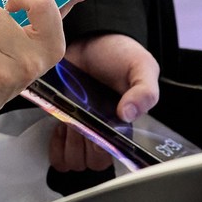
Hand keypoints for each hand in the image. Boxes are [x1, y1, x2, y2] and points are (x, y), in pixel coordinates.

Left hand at [49, 33, 162, 173]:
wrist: (91, 39)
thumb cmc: (119, 54)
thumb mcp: (141, 66)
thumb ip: (144, 90)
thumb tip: (128, 114)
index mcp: (124, 126)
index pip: (113, 156)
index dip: (101, 148)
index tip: (96, 128)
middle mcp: (103, 132)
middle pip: (91, 163)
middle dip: (84, 145)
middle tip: (82, 121)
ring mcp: (82, 130)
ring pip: (74, 161)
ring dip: (69, 144)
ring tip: (70, 121)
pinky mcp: (62, 123)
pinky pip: (58, 155)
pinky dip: (56, 146)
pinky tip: (60, 126)